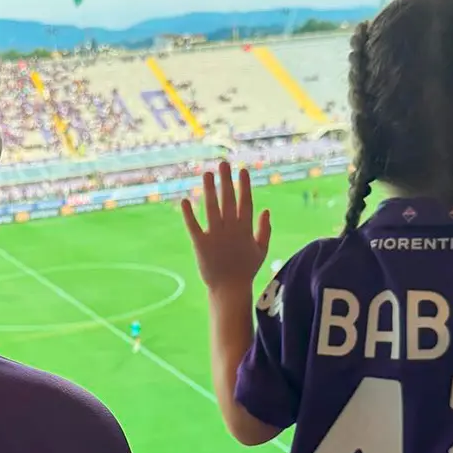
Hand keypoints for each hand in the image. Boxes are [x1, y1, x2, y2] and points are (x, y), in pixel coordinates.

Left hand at [183, 161, 270, 293]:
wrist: (229, 289)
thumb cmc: (246, 270)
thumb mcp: (261, 250)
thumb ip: (264, 230)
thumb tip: (267, 210)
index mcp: (245, 229)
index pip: (245, 202)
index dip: (244, 185)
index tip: (242, 170)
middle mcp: (231, 230)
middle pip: (228, 200)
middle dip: (226, 181)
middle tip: (223, 163)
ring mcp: (215, 236)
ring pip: (211, 208)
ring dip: (209, 190)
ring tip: (207, 174)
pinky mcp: (201, 245)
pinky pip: (194, 226)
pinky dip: (189, 214)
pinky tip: (185, 200)